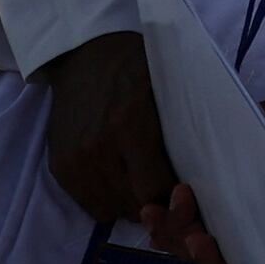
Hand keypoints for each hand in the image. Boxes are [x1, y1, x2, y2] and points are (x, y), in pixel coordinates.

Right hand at [35, 32, 219, 263]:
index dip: (174, 198)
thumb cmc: (138, 68)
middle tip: (166, 194)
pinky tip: (117, 181)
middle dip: (155, 206)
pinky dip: (104, 199)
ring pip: (109, 209)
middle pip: (133, 205)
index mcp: (131, 127)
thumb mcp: (169, 91)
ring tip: (140, 187)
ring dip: (128, 204)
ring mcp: (75, 159)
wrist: (85, 54)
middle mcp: (99, 148)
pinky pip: (86, 203)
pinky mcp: (58, 165)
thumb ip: (182, 131)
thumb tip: (206, 173)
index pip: (155, 189)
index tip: (186, 192)